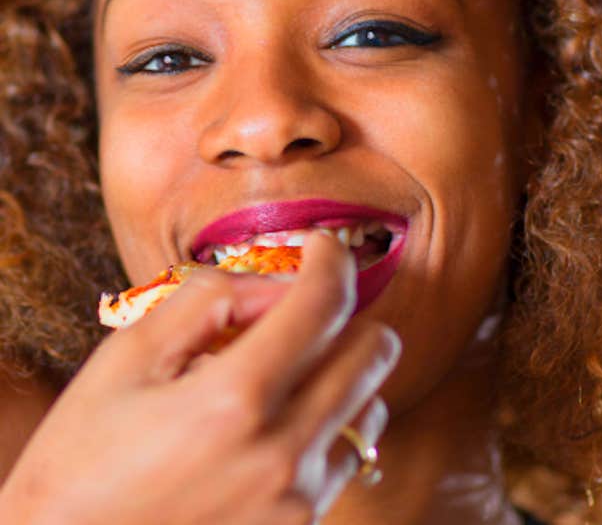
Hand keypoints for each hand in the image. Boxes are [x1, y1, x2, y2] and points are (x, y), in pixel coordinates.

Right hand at [0, 232, 400, 524]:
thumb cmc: (82, 460)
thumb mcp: (129, 357)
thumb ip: (208, 300)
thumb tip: (274, 284)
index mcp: (234, 400)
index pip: (324, 303)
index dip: (330, 258)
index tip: (319, 247)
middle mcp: (282, 454)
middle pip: (373, 351)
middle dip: (344, 311)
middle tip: (300, 306)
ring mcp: (298, 500)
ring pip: (371, 403)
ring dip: (341, 369)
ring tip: (285, 367)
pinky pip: (348, 453)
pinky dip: (330, 419)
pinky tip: (281, 416)